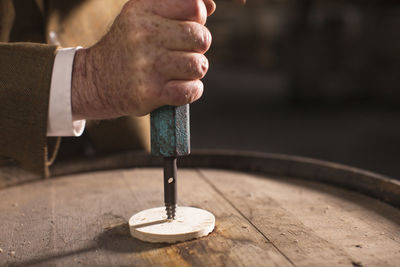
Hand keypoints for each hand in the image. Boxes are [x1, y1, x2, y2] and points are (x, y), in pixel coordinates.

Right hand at [71, 0, 215, 119]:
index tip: (183, 29)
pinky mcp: (149, 93)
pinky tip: (178, 87)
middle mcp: (143, 34)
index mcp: (143, 9)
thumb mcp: (143, 16)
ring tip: (178, 71)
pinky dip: (191, 91)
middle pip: (201, 38)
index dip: (197, 20)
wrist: (95, 80)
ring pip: (198, 66)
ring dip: (194, 71)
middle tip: (181, 53)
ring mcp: (146, 64)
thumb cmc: (129, 46)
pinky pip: (190, 90)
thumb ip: (177, 7)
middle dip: (198, 48)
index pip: (194, 7)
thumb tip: (210, 5)